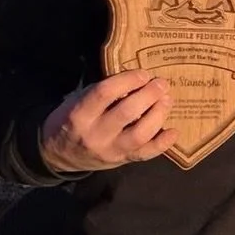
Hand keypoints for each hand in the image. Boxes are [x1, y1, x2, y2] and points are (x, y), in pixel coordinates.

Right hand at [40, 70, 175, 173]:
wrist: (60, 155)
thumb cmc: (71, 119)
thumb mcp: (76, 101)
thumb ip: (101, 92)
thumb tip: (135, 79)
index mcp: (79, 114)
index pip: (105, 93)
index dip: (128, 80)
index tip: (143, 74)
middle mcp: (95, 134)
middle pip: (127, 112)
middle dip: (149, 95)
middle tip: (162, 84)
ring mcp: (110, 150)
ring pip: (139, 134)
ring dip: (158, 115)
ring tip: (167, 100)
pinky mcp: (121, 161)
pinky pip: (145, 154)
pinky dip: (162, 144)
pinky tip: (174, 132)